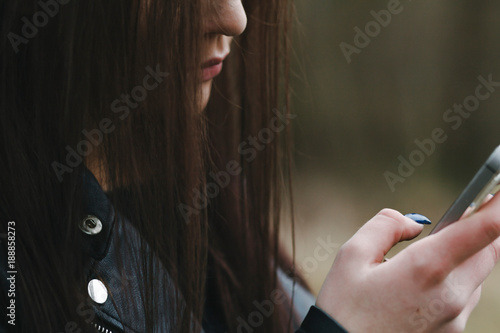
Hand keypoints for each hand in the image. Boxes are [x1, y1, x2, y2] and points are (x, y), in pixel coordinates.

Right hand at [316, 194, 499, 332]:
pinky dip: (453, 281)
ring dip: (462, 257)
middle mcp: (451, 295)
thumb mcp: (351, 255)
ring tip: (422, 261)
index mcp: (426, 268)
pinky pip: (465, 297)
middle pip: (488, 251)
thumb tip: (415, 223)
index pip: (483, 230)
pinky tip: (419, 287)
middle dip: (479, 230)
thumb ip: (386, 225)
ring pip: (476, 274)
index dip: (498, 205)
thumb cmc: (343, 308)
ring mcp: (455, 319)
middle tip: (454, 220)